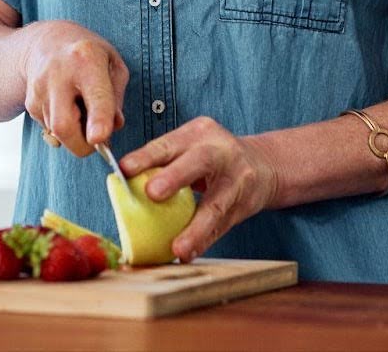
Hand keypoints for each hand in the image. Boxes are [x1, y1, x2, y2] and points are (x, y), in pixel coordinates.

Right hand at [21, 21, 127, 157]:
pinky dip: (62, 127)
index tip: (99, 137)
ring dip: (74, 133)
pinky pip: (49, 129)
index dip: (98, 120)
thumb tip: (112, 128)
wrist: (47, 42)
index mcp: (87, 58)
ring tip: (81, 109)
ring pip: (57, 132)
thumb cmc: (88, 54)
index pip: (95, 95)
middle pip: (64, 125)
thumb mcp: (113, 64)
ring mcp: (39, 88)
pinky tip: (66, 106)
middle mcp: (59, 73)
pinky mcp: (30, 102)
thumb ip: (117, 98)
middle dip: (82, 145)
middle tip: (96, 140)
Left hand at [120, 116, 278, 261]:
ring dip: (196, 229)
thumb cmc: (213, 156)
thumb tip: (123, 182)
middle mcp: (219, 151)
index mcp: (198, 133)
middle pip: (198, 162)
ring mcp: (237, 178)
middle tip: (152, 194)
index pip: (168, 143)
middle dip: (175, 177)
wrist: (264, 164)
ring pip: (216, 204)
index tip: (124, 169)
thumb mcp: (192, 146)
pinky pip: (222, 225)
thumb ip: (164, 160)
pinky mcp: (245, 204)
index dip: (146, 156)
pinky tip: (190, 254)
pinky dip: (204, 241)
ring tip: (178, 249)